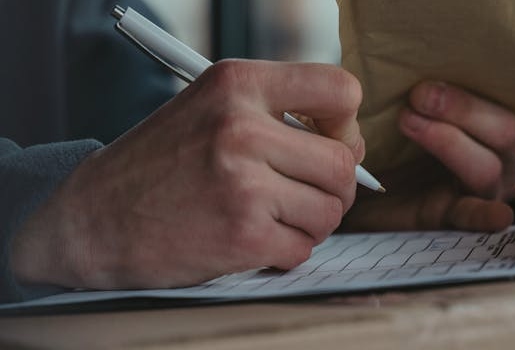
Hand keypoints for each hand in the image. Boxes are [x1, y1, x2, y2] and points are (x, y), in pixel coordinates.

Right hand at [11, 59, 363, 289]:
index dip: (346, 125)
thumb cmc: (160, 163)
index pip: (339, 90)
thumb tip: (352, 148)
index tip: (332, 143)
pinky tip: (256, 240)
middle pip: (343, 163)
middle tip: (309, 195)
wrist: (94, 219)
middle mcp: (240, 128)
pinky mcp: (242, 234)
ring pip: (330, 210)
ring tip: (275, 217)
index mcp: (237, 84)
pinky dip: (287, 251)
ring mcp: (242, 183)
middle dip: (337, 188)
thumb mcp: (211, 108)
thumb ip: (278, 114)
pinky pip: (303, 247)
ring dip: (311, 223)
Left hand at [342, 79, 514, 231]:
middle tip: (424, 91)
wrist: (370, 183)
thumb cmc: (412, 135)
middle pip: (506, 131)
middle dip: (468, 109)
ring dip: (451, 140)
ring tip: (412, 117)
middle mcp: (505, 160)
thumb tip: (455, 28)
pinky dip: (482, 216)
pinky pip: (469, 217)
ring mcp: (483, 188)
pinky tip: (497, 216)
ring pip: (483, 166)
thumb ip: (456, 85)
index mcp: (511, 132)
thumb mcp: (437, 103)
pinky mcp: (451, 213)